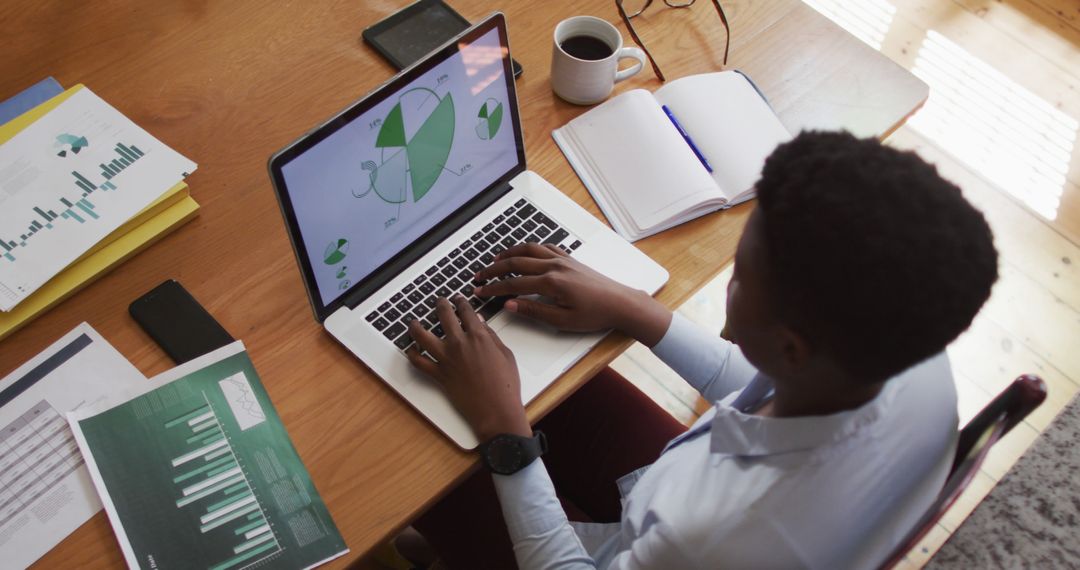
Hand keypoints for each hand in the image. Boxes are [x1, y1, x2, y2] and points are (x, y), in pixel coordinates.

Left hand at [405, 295, 530, 440]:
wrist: (496, 409)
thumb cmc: (505, 384)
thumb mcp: (505, 354)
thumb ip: (491, 336)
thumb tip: (480, 322)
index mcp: (478, 336)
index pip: (466, 311)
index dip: (462, 302)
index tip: (459, 299)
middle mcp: (459, 344)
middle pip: (444, 316)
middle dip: (441, 305)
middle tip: (439, 301)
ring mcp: (446, 359)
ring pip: (423, 336)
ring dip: (416, 326)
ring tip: (413, 322)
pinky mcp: (438, 375)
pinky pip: (419, 362)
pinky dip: (411, 355)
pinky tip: (410, 348)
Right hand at [473, 244, 671, 345]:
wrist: (621, 303)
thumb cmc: (595, 314)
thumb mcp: (562, 320)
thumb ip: (534, 311)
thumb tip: (509, 305)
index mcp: (551, 283)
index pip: (513, 284)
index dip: (493, 288)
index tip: (479, 291)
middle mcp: (554, 266)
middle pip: (516, 262)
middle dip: (494, 269)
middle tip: (479, 275)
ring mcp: (563, 259)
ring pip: (529, 249)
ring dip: (510, 253)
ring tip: (495, 260)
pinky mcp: (570, 259)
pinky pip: (545, 247)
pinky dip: (530, 248)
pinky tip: (524, 252)